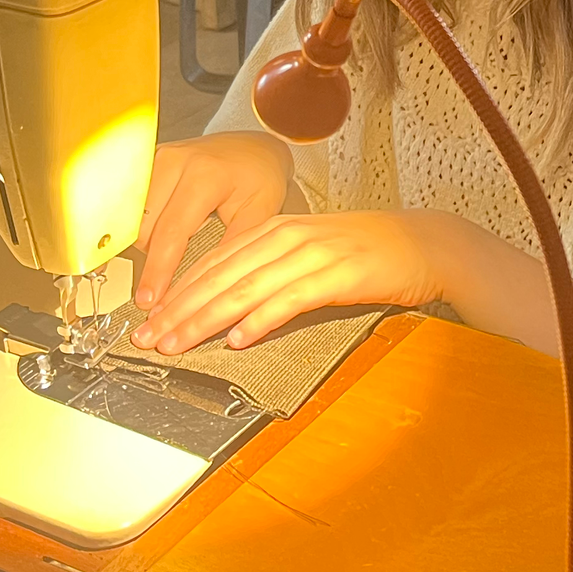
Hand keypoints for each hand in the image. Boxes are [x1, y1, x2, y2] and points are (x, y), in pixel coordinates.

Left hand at [130, 208, 468, 352]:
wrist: (424, 243)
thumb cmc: (366, 253)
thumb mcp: (309, 253)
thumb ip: (268, 272)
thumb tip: (227, 306)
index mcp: (275, 229)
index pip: (213, 262)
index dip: (177, 293)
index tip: (149, 322)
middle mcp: (287, 236)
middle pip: (221, 276)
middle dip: (180, 309)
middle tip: (149, 339)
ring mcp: (313, 253)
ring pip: (247, 288)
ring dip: (207, 318)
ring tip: (179, 343)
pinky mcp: (339, 273)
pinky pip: (291, 298)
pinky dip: (262, 318)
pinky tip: (240, 338)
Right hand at [135, 133, 294, 312]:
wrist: (254, 146)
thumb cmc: (260, 178)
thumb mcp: (259, 214)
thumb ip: (230, 249)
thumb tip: (203, 291)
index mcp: (204, 175)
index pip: (170, 233)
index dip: (157, 271)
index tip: (148, 300)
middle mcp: (174, 162)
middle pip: (143, 228)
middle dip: (150, 262)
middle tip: (160, 288)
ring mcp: (156, 159)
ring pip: (131, 218)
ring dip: (143, 244)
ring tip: (164, 260)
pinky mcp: (146, 162)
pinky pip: (131, 204)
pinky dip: (138, 227)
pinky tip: (151, 241)